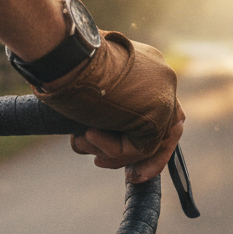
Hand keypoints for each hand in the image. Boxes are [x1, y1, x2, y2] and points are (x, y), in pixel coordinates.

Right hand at [35, 31, 182, 182]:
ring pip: (150, 142)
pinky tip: (89, 135)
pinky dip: (113, 151)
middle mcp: (161, 78)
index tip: (126, 152)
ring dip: (115, 153)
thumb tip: (95, 133)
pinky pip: (141, 148)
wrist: (65, 55)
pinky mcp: (158, 112)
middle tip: (131, 177)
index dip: (141, 134)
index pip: (158, 106)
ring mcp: (164, 94)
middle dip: (146, 158)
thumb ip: (106, 109)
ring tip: (83, 140)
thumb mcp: (90, 89)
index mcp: (147, 66)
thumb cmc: (65, 67)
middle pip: (168, 128)